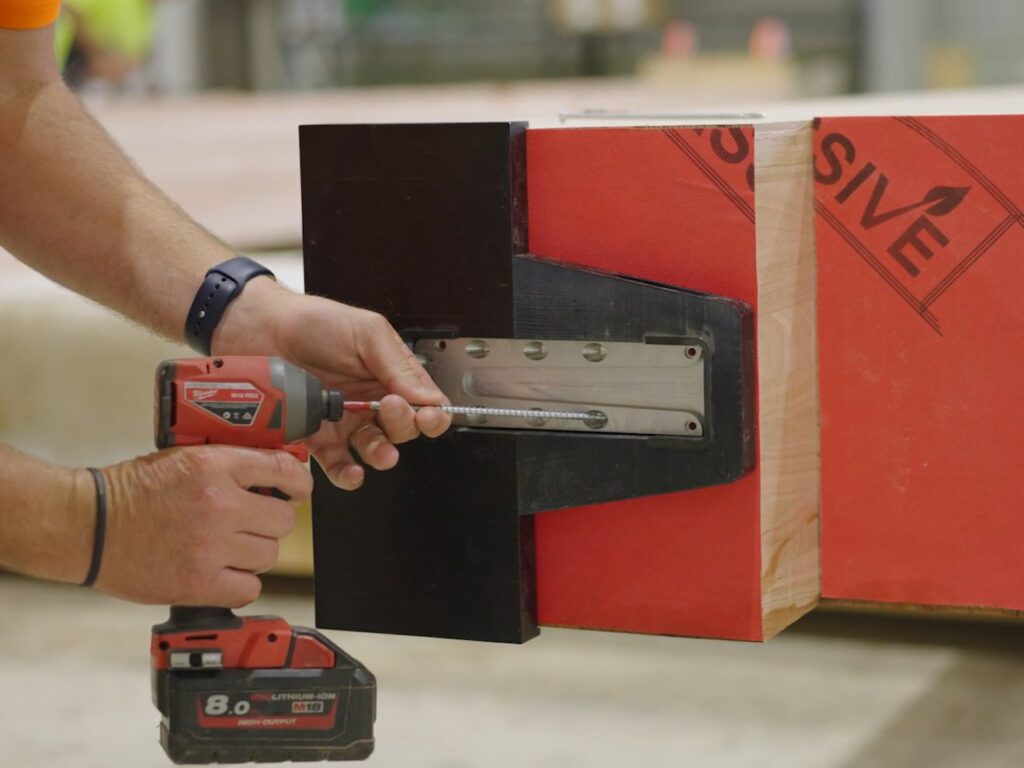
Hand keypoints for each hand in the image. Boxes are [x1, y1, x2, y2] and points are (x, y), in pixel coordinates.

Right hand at [94, 446, 311, 606]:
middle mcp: (218, 504)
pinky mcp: (198, 582)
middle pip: (284, 520)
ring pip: (269, 554)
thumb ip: (230, 465)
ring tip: (228, 547)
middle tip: (250, 523)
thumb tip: (275, 474)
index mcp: (214, 467)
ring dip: (254, 553)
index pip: (284, 470)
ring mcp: (210, 546)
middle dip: (270, 522)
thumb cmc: (131, 491)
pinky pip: (249, 588)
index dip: (298, 483)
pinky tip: (221, 571)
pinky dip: (240, 584)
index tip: (298, 491)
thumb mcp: (184, 458)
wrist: (89, 525)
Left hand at [215, 281, 451, 489]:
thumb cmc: (313, 322)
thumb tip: (430, 398)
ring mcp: (346, 421)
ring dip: (382, 455)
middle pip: (404, 430)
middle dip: (403, 426)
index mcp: (390, 374)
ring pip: (375, 450)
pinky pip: (338, 464)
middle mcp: (372, 400)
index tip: (427, 414)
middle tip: (388, 409)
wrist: (260, 330)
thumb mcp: (367, 332)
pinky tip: (352, 471)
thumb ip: (399, 366)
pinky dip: (347, 473)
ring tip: (379, 450)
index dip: (432, 414)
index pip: (425, 403)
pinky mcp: (318, 437)